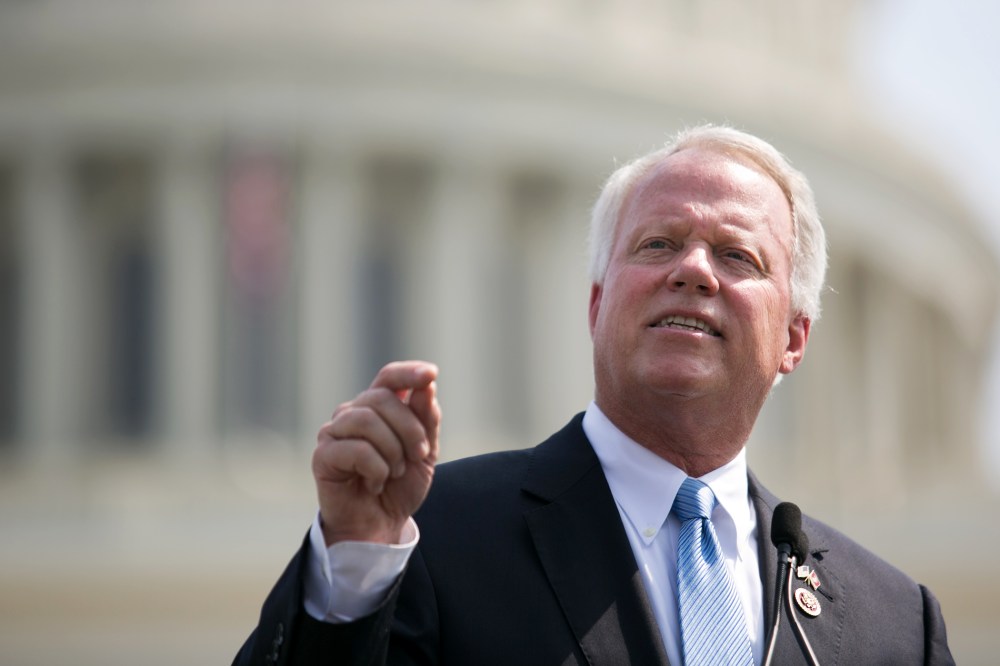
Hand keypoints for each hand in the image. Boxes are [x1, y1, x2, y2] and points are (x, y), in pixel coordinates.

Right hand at [312, 361, 440, 545]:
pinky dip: (376, 469)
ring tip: (395, 472)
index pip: (388, 377)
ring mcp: (334, 432)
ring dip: (393, 450)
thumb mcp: (424, 452)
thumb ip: (426, 419)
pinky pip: (356, 449)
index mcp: (377, 408)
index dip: (408, 372)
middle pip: (382, 398)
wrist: (380, 525)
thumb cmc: (399, 486)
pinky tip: (375, 483)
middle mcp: (352, 413)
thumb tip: (427, 386)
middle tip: (420, 455)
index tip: (431, 373)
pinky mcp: (323, 455)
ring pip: (368, 421)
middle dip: (410, 428)